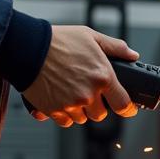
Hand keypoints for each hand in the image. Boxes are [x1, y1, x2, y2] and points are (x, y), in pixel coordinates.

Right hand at [24, 26, 139, 127]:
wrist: (27, 47)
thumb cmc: (58, 41)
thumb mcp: (91, 36)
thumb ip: (115, 47)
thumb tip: (132, 55)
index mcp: (102, 77)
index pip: (124, 105)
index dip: (128, 109)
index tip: (127, 109)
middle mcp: (88, 94)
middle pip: (101, 115)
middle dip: (98, 107)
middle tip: (89, 92)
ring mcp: (71, 104)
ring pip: (83, 119)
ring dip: (80, 110)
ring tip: (71, 92)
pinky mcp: (54, 110)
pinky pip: (65, 121)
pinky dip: (64, 114)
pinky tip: (60, 99)